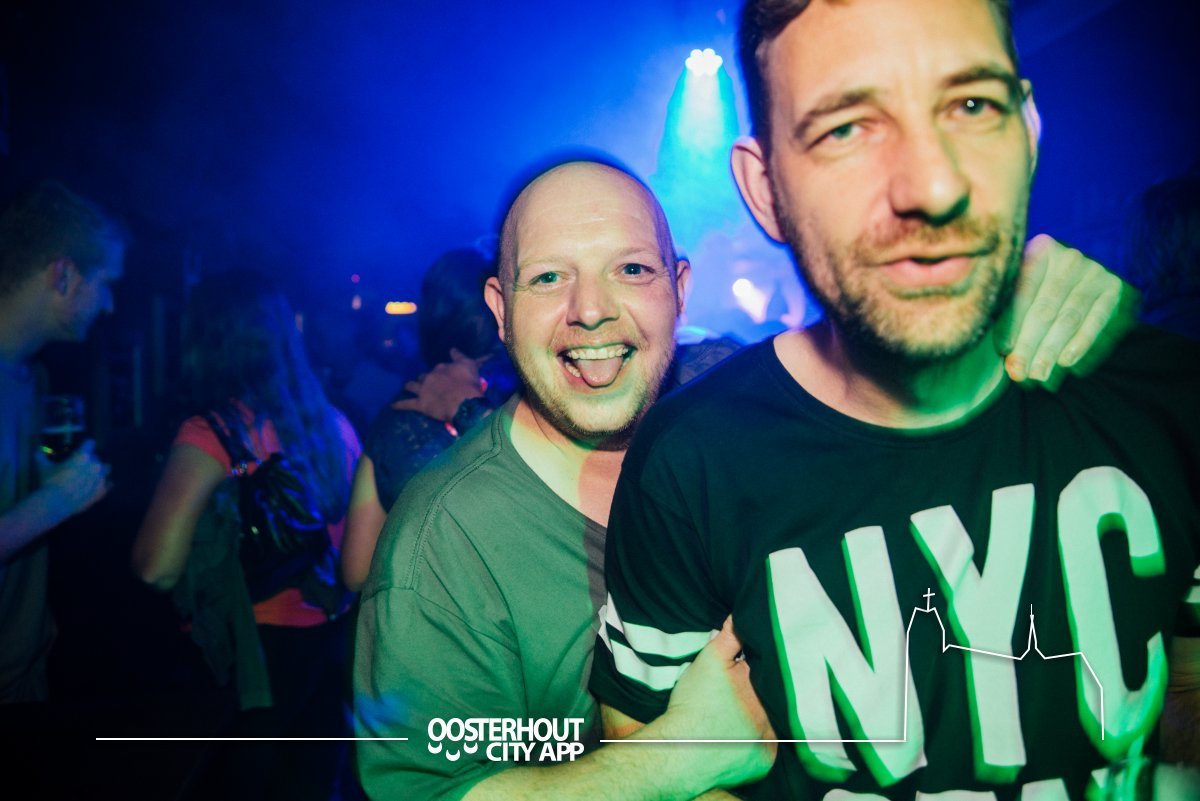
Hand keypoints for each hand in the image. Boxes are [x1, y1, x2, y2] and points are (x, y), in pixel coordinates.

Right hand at [38, 439, 110, 515]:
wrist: (56, 502)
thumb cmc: (50, 482)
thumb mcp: (44, 468)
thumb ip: (41, 458)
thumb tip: (36, 452)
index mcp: (83, 456)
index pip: (90, 444)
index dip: (86, 445)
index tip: (83, 448)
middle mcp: (95, 465)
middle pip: (97, 458)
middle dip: (91, 460)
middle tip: (82, 466)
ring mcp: (101, 478)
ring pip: (106, 469)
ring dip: (101, 470)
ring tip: (93, 475)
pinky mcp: (102, 490)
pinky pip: (108, 484)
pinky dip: (104, 484)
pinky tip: (98, 486)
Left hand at [391, 349, 485, 421]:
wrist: (465, 402)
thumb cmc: (469, 384)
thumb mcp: (469, 364)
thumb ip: (460, 356)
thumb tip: (452, 349)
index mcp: (442, 368)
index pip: (439, 367)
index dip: (441, 370)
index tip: (443, 372)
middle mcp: (430, 377)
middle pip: (423, 376)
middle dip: (424, 378)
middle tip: (426, 383)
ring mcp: (423, 390)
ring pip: (412, 386)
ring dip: (409, 386)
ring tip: (406, 387)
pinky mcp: (421, 404)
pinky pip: (406, 404)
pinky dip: (399, 405)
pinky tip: (392, 405)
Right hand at [658, 616, 775, 789]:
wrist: (678, 752)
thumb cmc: (691, 705)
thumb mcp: (708, 662)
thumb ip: (729, 636)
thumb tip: (742, 613)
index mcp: (761, 686)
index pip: (772, 670)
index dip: (764, 666)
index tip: (752, 666)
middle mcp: (772, 714)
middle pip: (775, 696)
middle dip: (766, 691)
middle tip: (744, 693)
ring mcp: (771, 741)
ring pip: (774, 721)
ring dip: (766, 716)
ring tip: (742, 714)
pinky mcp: (766, 761)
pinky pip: (769, 747)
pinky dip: (759, 740)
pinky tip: (741, 735)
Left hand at [997, 234, 1138, 384]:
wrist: (1076, 268)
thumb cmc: (1035, 284)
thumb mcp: (1019, 285)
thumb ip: (1008, 314)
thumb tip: (1008, 359)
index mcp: (1038, 251)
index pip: (1021, 291)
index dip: (1011, 323)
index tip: (1003, 351)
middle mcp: (1067, 258)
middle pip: (1044, 308)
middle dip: (1030, 344)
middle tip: (1019, 372)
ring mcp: (1093, 271)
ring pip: (1068, 317)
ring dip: (1052, 349)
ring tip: (1038, 372)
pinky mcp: (1112, 287)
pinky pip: (1096, 320)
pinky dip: (1080, 342)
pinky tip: (1065, 361)